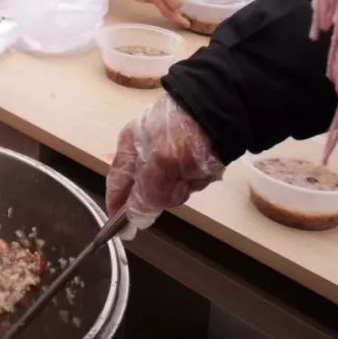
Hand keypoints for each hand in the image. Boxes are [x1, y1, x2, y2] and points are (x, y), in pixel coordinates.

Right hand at [106, 95, 224, 238]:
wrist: (220, 108)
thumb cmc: (181, 133)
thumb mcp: (159, 163)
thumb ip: (145, 193)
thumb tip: (134, 218)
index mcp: (129, 147)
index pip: (117, 183)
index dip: (117, 207)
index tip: (123, 230)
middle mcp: (146, 152)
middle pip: (148, 191)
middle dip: (164, 193)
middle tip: (179, 185)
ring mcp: (170, 154)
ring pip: (172, 188)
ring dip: (185, 185)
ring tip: (196, 171)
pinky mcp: (192, 157)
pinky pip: (191, 180)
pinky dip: (199, 178)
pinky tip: (206, 168)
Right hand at [107, 0, 187, 26]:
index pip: (176, 4)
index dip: (181, 5)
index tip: (184, 5)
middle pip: (168, 13)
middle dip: (178, 20)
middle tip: (186, 23)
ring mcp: (144, 0)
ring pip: (159, 5)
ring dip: (163, 0)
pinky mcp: (138, 0)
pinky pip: (150, 1)